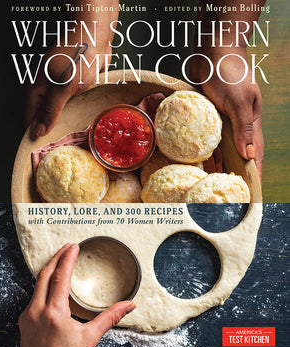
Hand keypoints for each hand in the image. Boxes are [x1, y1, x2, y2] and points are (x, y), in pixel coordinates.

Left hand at [19, 243, 135, 346]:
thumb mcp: (89, 339)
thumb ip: (109, 318)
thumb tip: (128, 305)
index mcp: (54, 312)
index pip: (60, 276)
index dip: (67, 258)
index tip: (74, 247)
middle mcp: (37, 311)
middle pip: (45, 274)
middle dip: (57, 257)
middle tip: (68, 246)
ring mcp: (28, 316)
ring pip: (37, 283)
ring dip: (49, 268)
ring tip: (61, 259)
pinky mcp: (25, 321)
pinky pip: (34, 294)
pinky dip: (44, 283)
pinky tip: (51, 284)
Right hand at [24, 0, 117, 136]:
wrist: (94, 36)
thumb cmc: (77, 59)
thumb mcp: (63, 88)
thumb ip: (51, 110)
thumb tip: (38, 130)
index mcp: (38, 89)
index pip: (29, 117)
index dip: (35, 132)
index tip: (41, 149)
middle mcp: (47, 89)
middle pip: (43, 115)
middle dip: (50, 129)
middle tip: (59, 146)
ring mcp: (60, 86)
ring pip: (58, 110)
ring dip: (63, 122)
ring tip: (69, 138)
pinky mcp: (73, 85)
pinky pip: (70, 103)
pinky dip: (74, 112)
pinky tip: (80, 121)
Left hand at [189, 46, 263, 179]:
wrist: (213, 50)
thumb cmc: (229, 72)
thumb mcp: (238, 101)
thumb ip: (243, 128)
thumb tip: (248, 155)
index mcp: (250, 122)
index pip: (254, 154)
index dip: (253, 172)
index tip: (250, 191)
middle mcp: (238, 124)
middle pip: (237, 154)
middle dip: (232, 171)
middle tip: (225, 189)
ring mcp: (223, 120)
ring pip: (221, 147)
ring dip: (216, 163)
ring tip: (209, 180)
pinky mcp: (209, 115)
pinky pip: (207, 136)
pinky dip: (204, 148)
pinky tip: (198, 159)